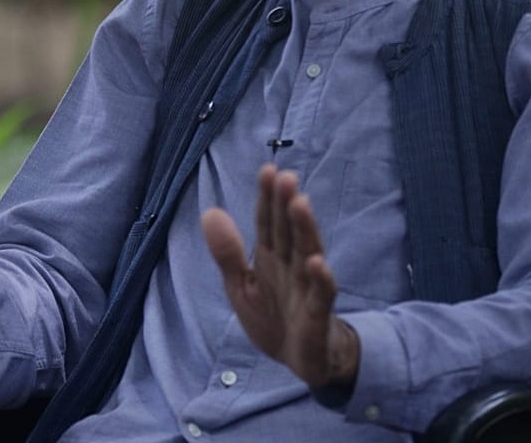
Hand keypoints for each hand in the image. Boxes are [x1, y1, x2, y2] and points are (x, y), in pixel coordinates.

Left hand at [201, 164, 359, 387]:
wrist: (299, 360)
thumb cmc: (273, 318)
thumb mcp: (241, 286)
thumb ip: (227, 252)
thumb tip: (209, 211)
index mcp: (270, 257)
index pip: (267, 222)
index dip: (266, 198)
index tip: (268, 170)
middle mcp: (290, 265)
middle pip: (288, 231)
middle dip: (285, 204)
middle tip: (285, 176)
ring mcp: (306, 287)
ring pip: (306, 253)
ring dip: (304, 229)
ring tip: (300, 203)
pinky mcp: (317, 313)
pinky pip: (321, 294)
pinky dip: (320, 279)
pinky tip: (317, 263)